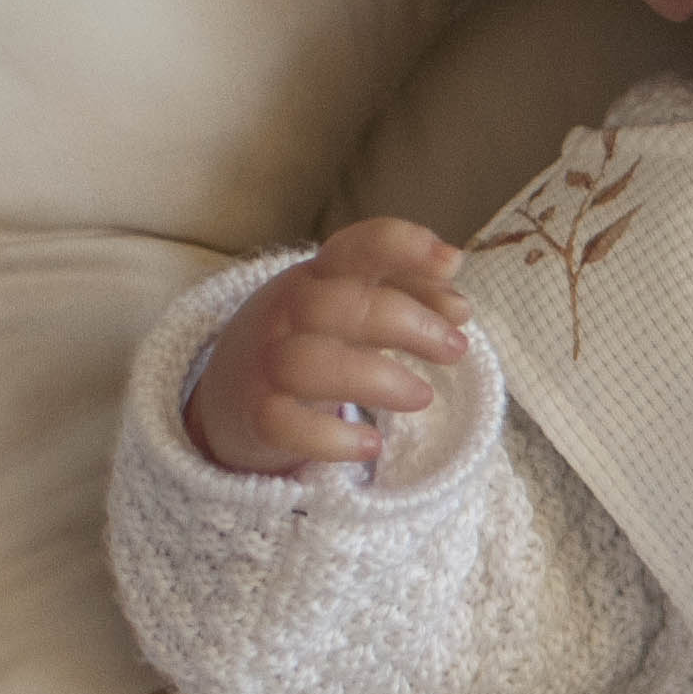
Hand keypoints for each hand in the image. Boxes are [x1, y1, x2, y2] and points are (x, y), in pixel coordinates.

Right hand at [184, 217, 474, 475]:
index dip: (401, 248)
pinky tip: (372, 445)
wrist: (232, 393)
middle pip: (341, 305)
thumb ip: (409, 298)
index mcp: (318, 277)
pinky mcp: (256, 415)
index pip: (353, 248)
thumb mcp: (355, 309)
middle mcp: (287, 313)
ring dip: (376, 379)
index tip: (452, 263)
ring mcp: (267, 363)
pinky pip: (284, 424)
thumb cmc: (313, 340)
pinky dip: (331, 438)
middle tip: (457, 349)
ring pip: (311, 362)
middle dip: (409, 323)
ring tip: (422, 396)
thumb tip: (460, 307)